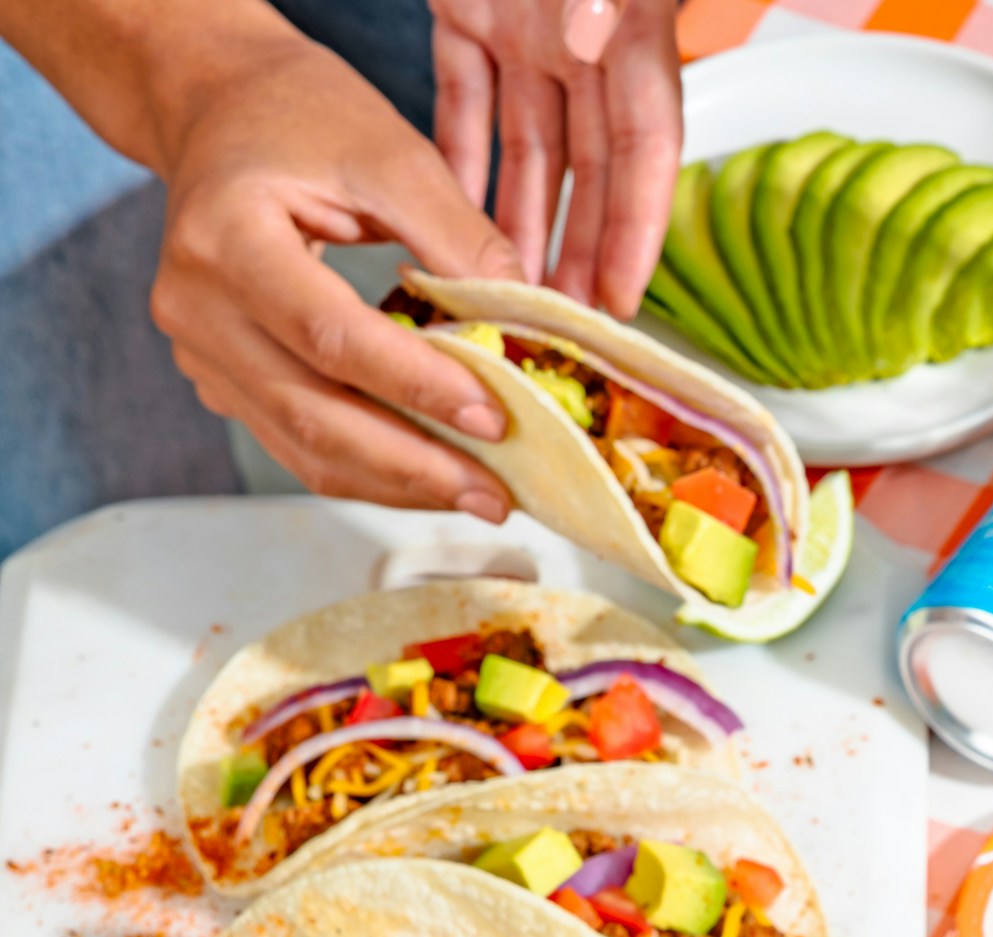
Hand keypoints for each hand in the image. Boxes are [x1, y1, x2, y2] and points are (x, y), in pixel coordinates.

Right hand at [150, 29, 526, 518]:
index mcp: (224, 235)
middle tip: (497, 496)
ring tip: (478, 496)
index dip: (416, 387)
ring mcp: (201, 352)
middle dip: (415, 467)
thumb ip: (458, 239)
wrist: (218, 108)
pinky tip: (432, 474)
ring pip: (305, 449)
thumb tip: (522, 330)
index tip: (494, 418)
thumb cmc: (297, 115)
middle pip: (312, 416)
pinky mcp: (221, 379)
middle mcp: (195, 306)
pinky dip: (372, 469)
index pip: (330, 337)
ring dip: (399, 485)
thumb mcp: (390, 151)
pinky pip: (299, 444)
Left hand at [429, 0, 682, 319]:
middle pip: (591, 163)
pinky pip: (464, 95)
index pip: (646, 144)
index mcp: (630, 17)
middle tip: (560, 319)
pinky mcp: (468, 9)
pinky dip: (462, 156)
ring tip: (509, 290)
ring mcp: (525, 26)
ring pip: (528, 143)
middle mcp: (582, 34)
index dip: (637, 226)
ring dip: (521, 222)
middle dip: (578, 248)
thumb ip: (662, 14)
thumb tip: (728, 60)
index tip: (619, 298)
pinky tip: (455, 215)